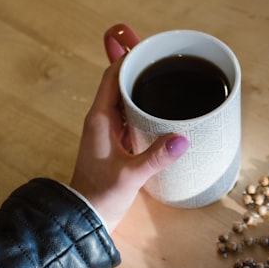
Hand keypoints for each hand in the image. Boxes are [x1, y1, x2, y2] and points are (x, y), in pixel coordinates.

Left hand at [69, 24, 189, 229]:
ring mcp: (108, 132)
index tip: (151, 47)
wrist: (86, 220)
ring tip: (168, 76)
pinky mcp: (116, 144)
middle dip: (140, 69)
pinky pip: (130, 117)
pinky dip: (144, 107)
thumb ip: (156, 156)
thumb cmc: (101, 197)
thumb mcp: (131, 176)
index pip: (112, 76)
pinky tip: (162, 109)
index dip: (129, 58)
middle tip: (165, 56)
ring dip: (142, 88)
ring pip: (125, 100)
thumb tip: (183, 139)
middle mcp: (102, 121)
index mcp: (99, 120)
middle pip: (119, 83)